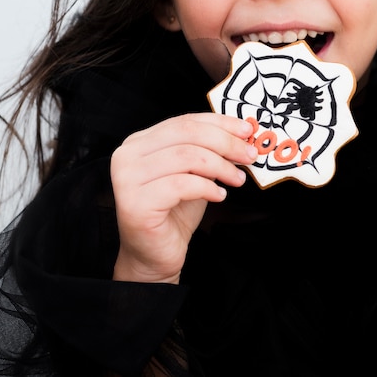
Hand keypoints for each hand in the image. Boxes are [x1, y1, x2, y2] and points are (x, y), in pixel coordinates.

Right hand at [110, 113, 256, 283]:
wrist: (156, 255)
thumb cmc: (176, 211)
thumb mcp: (196, 172)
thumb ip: (210, 149)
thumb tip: (242, 133)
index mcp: (140, 141)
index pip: (185, 121)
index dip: (220, 123)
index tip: (247, 131)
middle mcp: (127, 155)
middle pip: (187, 134)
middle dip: (225, 142)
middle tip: (249, 155)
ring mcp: (127, 179)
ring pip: (186, 157)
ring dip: (220, 166)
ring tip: (237, 179)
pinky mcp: (135, 203)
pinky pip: (181, 185)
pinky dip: (207, 188)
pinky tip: (219, 196)